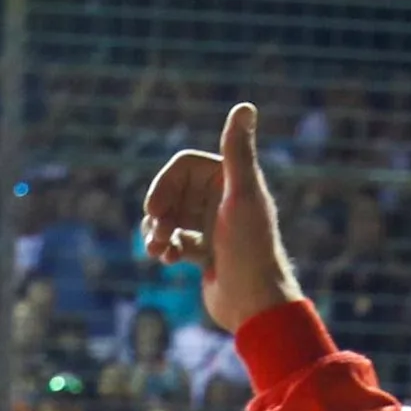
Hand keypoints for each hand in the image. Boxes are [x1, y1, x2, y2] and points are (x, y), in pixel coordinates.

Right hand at [141, 102, 302, 334]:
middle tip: (158, 235)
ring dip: (157, 231)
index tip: (155, 208)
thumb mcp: (242, 197)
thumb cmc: (250, 249)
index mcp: (233, 180)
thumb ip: (238, 152)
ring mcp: (213, 227)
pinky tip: (166, 261)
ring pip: (170, 217)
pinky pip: (174, 241)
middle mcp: (223, 200)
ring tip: (156, 251)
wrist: (255, 304)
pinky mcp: (206, 253)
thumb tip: (245, 106)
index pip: (184, 166)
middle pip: (173, 192)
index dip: (165, 183)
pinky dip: (165, 248)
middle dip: (160, 212)